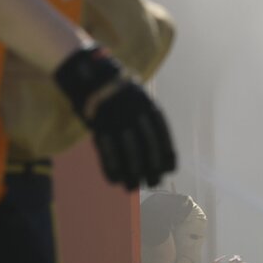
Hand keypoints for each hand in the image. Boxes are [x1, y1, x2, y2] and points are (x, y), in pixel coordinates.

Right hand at [53, 46, 175, 188]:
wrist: (91, 74)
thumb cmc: (118, 89)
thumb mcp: (139, 97)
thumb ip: (147, 118)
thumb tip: (160, 145)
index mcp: (148, 105)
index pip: (162, 134)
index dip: (167, 154)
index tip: (170, 169)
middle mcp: (135, 114)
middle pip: (148, 146)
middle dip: (153, 168)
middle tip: (154, 183)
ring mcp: (117, 120)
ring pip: (129, 152)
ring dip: (133, 173)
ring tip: (134, 188)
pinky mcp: (99, 126)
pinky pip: (107, 151)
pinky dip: (111, 168)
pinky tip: (115, 180)